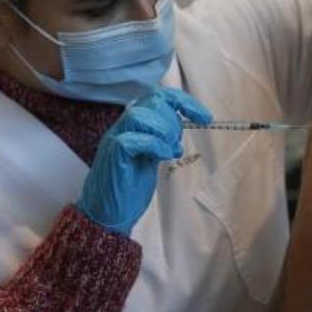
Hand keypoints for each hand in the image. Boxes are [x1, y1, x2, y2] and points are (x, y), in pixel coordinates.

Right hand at [77, 87, 211, 234]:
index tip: (205, 118)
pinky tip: (164, 158)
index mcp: (133, 126)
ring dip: (163, 131)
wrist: (106, 214)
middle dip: (173, 120)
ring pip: (138, 115)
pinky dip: (154, 145)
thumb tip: (182, 124)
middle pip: (151, 100)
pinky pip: (130, 139)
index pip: (157, 96)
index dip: (184, 101)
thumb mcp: (151, 157)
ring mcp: (115, 140)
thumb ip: (162, 139)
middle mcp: (122, 127)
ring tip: (170, 152)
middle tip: (176, 146)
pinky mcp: (113, 157)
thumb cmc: (128, 188)